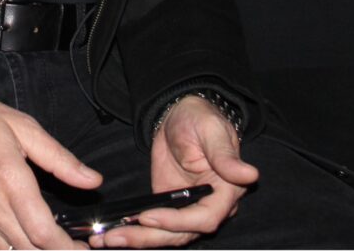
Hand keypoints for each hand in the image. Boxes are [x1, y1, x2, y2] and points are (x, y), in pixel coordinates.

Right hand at [0, 83, 100, 249]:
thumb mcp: (21, 126)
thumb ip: (59, 158)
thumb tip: (93, 180)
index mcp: (9, 180)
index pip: (43, 234)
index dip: (66, 248)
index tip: (81, 247)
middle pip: (29, 250)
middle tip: (72, 245)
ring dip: (31, 250)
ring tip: (49, 242)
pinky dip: (9, 244)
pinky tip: (20, 231)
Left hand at [91, 96, 257, 247]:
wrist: (182, 115)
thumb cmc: (202, 119)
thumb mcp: (212, 132)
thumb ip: (226, 157)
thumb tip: (250, 174)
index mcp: (225, 192)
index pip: (204, 218)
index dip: (177, 221)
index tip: (148, 216)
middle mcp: (209, 207)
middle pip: (180, 233)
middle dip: (148, 237)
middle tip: (115, 237)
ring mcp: (187, 210)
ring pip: (165, 234)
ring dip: (136, 238)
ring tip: (104, 239)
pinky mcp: (169, 207)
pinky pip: (154, 225)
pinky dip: (134, 230)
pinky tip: (111, 232)